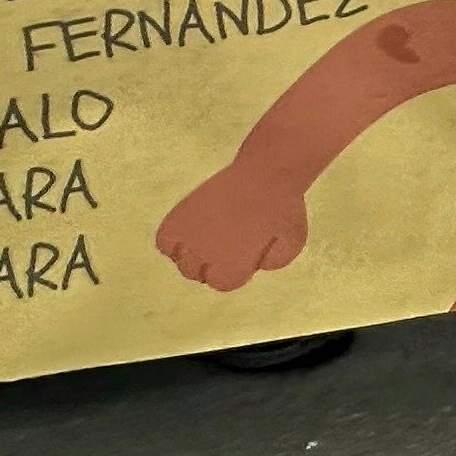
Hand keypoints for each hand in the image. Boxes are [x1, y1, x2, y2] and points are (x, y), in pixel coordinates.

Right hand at [155, 167, 309, 290]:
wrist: (267, 172)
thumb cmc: (282, 207)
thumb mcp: (291, 244)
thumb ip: (271, 264)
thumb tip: (250, 267)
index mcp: (232, 268)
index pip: (222, 283)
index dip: (234, 269)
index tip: (243, 253)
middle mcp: (206, 258)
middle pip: (197, 274)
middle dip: (213, 262)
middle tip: (228, 241)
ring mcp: (190, 237)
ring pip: (180, 260)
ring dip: (193, 253)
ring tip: (210, 236)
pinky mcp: (179, 216)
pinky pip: (164, 241)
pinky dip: (172, 241)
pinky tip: (189, 231)